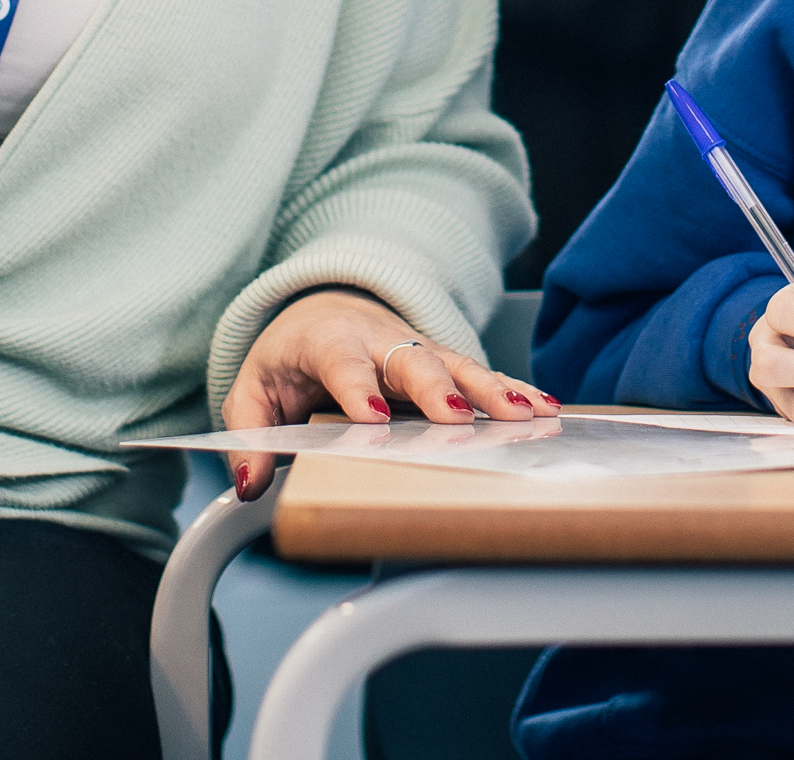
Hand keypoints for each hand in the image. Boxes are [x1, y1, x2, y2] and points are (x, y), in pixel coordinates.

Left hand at [220, 288, 558, 495]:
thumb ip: (248, 435)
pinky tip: (545, 408)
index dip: (356, 387)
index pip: (341, 362)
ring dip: (491, 390)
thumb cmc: (291, 360)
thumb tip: (251, 482)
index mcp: (328, 342)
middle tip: (455, 417)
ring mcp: (417, 348)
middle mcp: (380, 339)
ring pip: (457, 364)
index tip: (372, 416)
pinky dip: (514, 390)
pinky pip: (481, 375)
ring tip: (523, 414)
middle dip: (435, 388)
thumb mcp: (253, 391)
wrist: (326, 311)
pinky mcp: (445, 362)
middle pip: (411, 360)